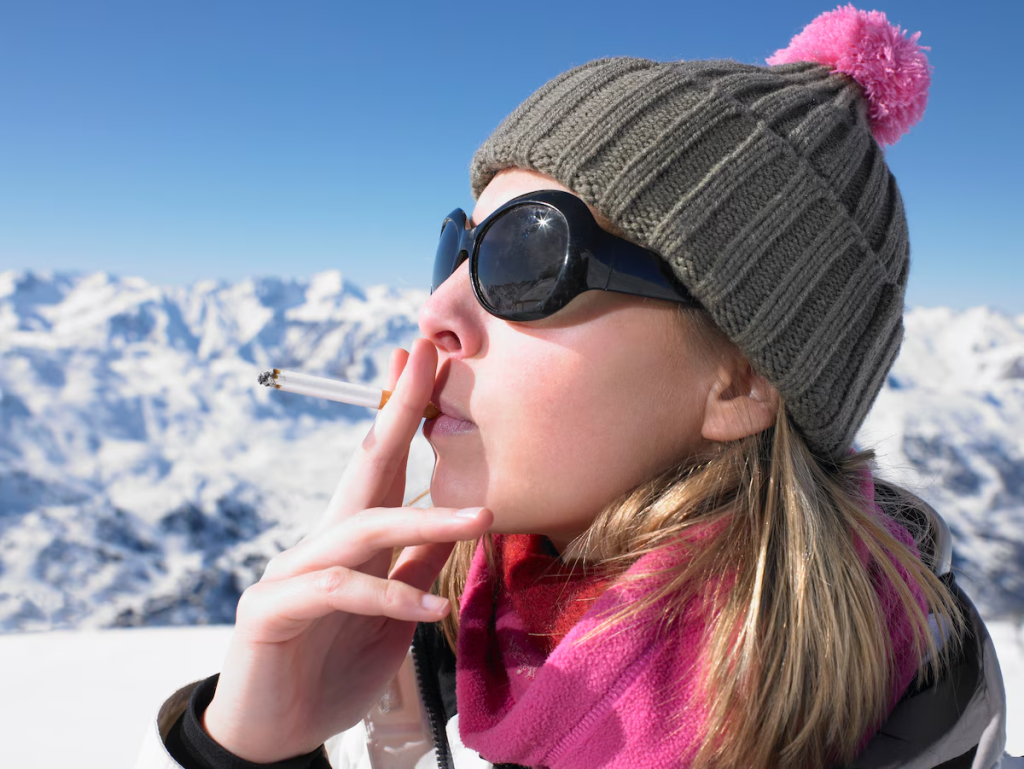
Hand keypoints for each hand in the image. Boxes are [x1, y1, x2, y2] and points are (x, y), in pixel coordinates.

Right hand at [202, 339, 490, 761]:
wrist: (272, 731)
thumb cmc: (333, 664)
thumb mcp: (392, 613)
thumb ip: (417, 566)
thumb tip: (459, 522)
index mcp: (353, 539)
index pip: (383, 465)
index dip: (405, 412)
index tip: (427, 359)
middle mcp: (321, 541)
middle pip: (364, 464)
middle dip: (397, 408)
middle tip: (427, 358)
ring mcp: (292, 571)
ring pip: (362, 528)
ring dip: (425, 518)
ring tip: (482, 518)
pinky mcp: (270, 608)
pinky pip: (338, 590)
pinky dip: (388, 598)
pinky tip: (430, 612)